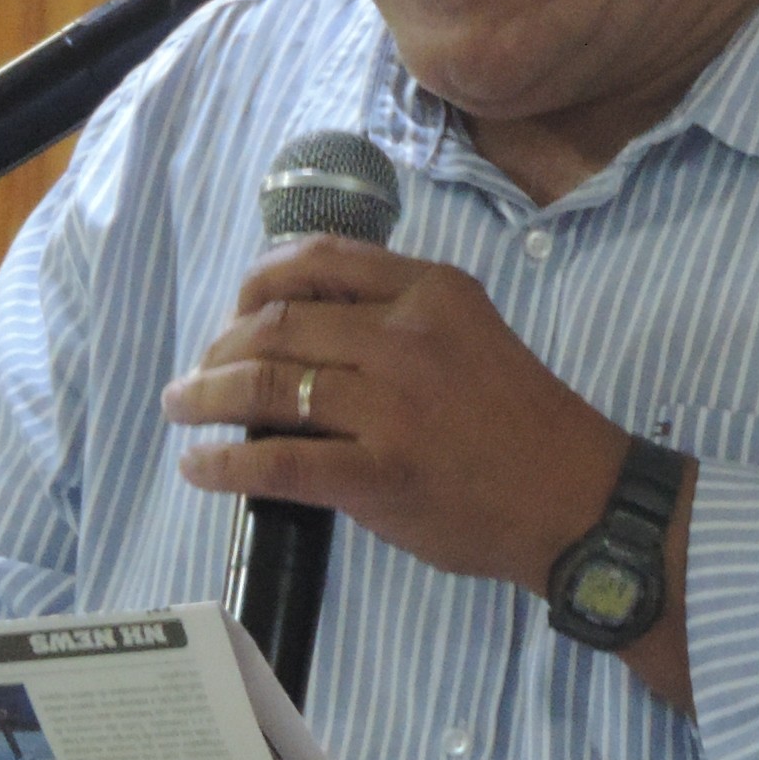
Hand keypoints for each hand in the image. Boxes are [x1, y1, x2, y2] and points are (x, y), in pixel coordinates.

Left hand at [160, 235, 631, 594]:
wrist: (576, 501)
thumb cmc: (523, 425)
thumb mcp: (468, 334)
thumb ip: (396, 321)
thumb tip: (301, 331)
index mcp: (430, 291)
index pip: (319, 258)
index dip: (258, 281)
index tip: (238, 311)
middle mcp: (406, 335)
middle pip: (277, 321)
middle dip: (220, 347)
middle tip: (200, 374)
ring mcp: (391, 404)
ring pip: (265, 384)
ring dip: (206, 396)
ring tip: (182, 409)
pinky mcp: (380, 472)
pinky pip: (278, 462)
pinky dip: (225, 465)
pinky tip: (200, 468)